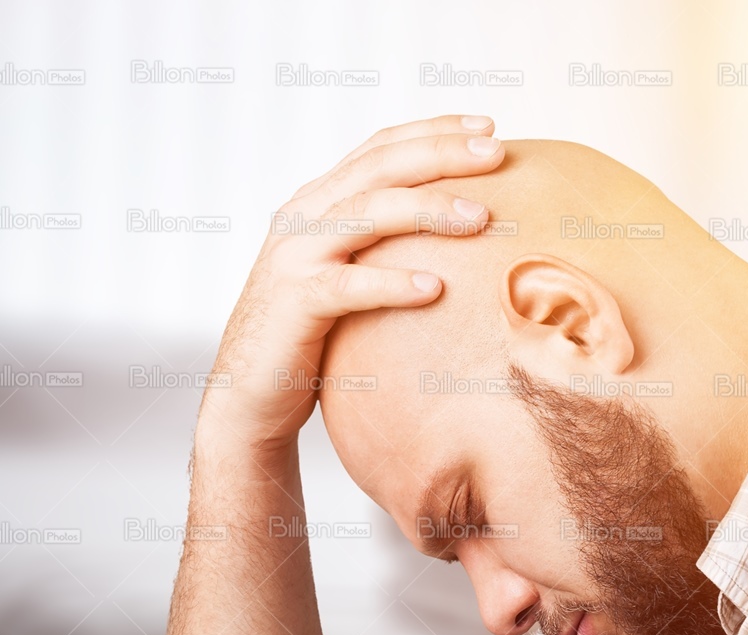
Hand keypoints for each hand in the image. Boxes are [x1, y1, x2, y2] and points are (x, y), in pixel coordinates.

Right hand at [199, 114, 503, 455]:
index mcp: (319, 203)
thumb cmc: (313, 339)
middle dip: (441, 153)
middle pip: (378, 167)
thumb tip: (464, 236)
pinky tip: (435, 288)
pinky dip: (393, 284)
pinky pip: (349, 287)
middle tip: (497, 152)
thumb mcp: (350, 276)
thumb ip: (385, 248)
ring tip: (479, 217)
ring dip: (427, 209)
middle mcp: (304, 217)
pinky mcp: (293, 303)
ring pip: (365, 212)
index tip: (488, 127)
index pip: (380, 150)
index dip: (433, 132)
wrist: (249, 395)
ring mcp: (295, 256)